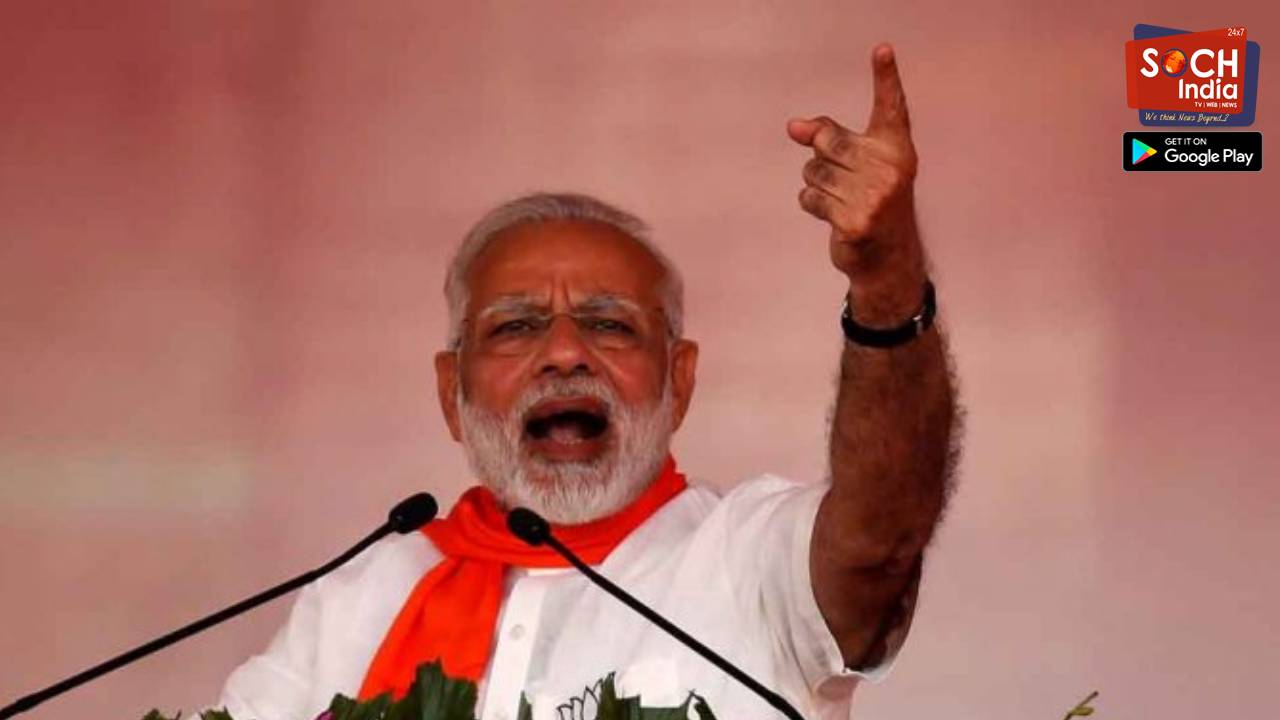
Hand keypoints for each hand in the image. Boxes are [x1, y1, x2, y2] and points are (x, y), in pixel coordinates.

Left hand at [787, 44, 923, 297]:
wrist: (888, 258)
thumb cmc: (870, 201)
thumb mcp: (859, 164)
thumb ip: (829, 137)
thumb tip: (794, 126)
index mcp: (896, 148)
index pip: (891, 107)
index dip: (886, 77)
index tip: (881, 50)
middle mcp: (891, 169)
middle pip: (828, 141)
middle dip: (822, 157)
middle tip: (842, 178)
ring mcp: (875, 197)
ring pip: (813, 172)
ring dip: (816, 185)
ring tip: (840, 199)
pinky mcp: (854, 222)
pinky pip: (809, 198)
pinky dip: (812, 205)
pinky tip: (834, 216)